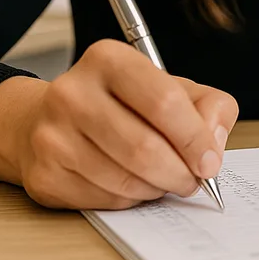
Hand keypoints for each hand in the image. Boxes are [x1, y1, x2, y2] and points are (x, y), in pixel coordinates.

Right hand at [12, 39, 237, 209]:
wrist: (47, 121)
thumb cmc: (120, 104)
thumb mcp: (170, 87)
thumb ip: (208, 105)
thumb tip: (213, 143)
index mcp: (109, 59)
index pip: (164, 102)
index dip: (195, 138)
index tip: (210, 161)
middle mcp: (73, 92)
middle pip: (145, 148)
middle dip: (180, 173)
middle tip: (192, 180)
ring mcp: (53, 135)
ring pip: (127, 180)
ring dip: (158, 188)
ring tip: (163, 179)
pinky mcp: (45, 175)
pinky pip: (106, 199)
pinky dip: (131, 199)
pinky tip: (132, 183)